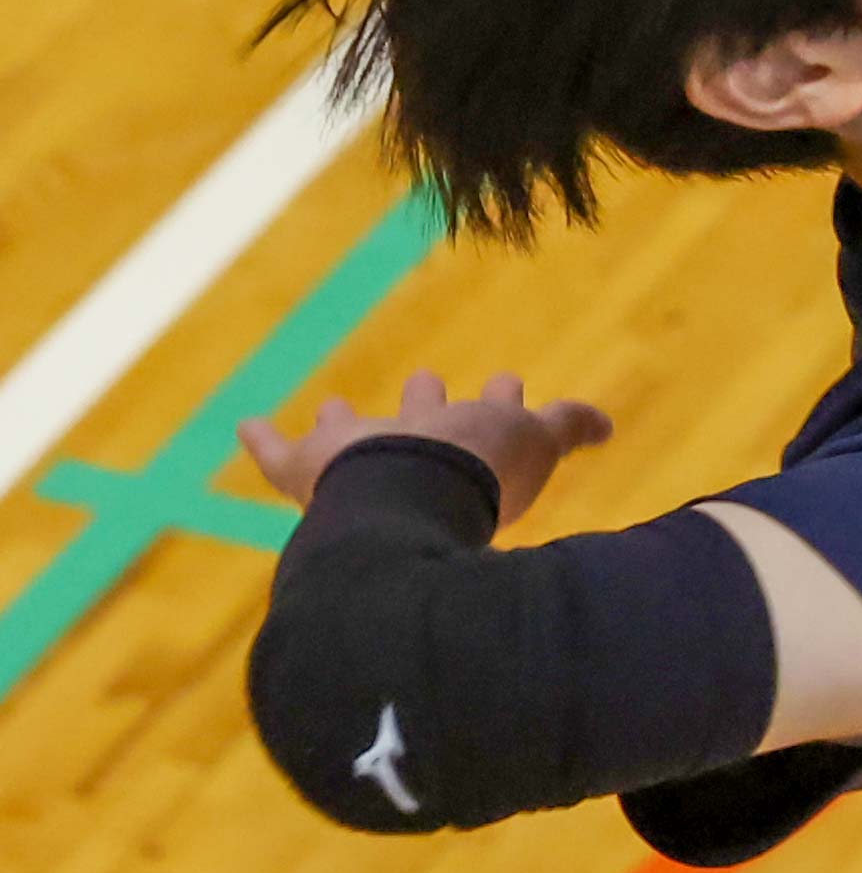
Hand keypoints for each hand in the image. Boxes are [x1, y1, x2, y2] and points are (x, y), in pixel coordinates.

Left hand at [238, 369, 613, 522]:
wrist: (415, 491)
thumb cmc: (482, 476)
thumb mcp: (538, 449)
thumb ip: (571, 430)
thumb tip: (608, 421)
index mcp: (474, 428)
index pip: (495, 407)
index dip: (504, 398)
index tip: (509, 383)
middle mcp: (416, 426)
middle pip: (422, 406)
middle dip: (426, 398)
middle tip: (425, 382)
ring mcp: (360, 446)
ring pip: (351, 428)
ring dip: (345, 421)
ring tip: (335, 407)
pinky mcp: (308, 469)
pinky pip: (276, 452)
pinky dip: (260, 439)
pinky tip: (242, 424)